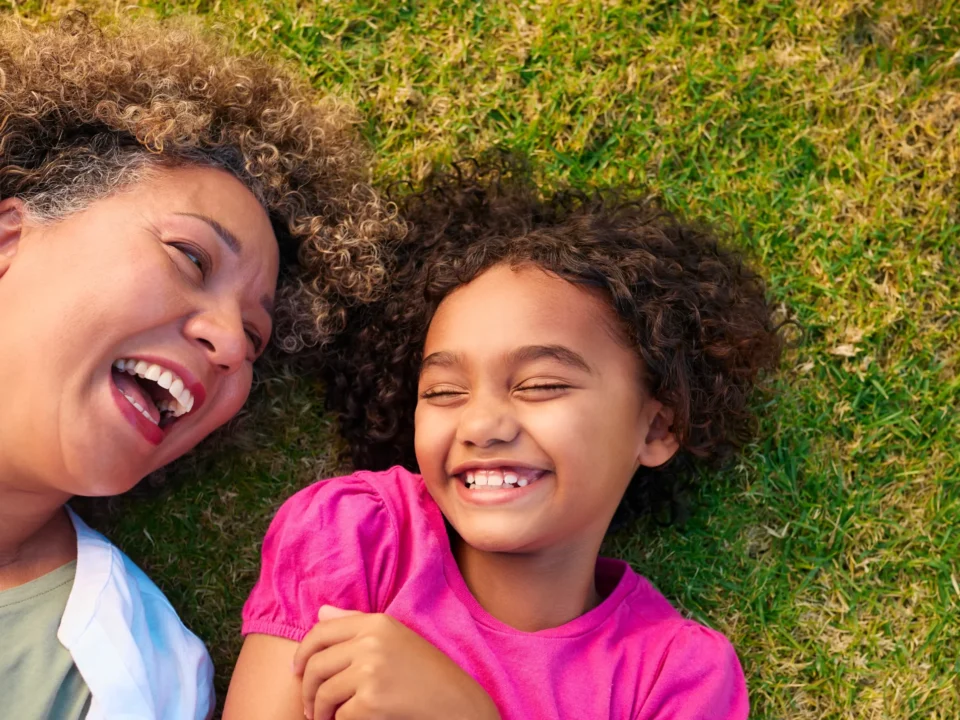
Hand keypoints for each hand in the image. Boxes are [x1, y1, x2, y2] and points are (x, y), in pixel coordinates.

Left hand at [292, 606, 500, 719]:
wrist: (458, 704)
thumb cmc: (428, 674)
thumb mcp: (395, 638)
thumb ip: (356, 623)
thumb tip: (320, 612)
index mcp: (376, 622)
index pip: (320, 631)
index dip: (302, 653)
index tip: (297, 671)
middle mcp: (371, 641)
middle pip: (315, 664)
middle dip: (307, 690)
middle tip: (310, 708)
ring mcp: (371, 670)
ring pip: (323, 693)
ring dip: (319, 712)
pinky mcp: (372, 701)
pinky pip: (339, 715)